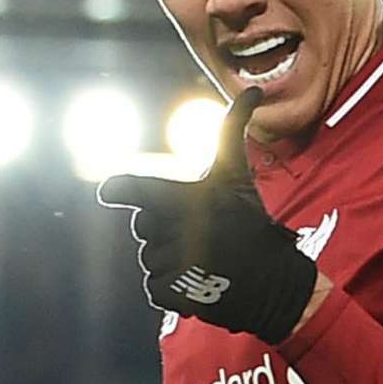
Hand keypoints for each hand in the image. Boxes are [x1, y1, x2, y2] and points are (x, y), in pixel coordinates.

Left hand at [97, 87, 317, 344]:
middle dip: (162, 227)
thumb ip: (232, 131)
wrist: (272, 283)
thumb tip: (254, 90)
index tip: (110, 190)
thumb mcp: (238, 176)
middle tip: (197, 232)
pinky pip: (154, 286)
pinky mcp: (171, 293)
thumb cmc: (251, 223)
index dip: (118, 187)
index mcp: (187, 198)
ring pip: (149, 257)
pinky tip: (195, 281)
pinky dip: (170, 287)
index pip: (132, 188)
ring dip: (168, 258)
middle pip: (143, 225)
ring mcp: (172, 264)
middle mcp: (176, 229)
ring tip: (201, 258)